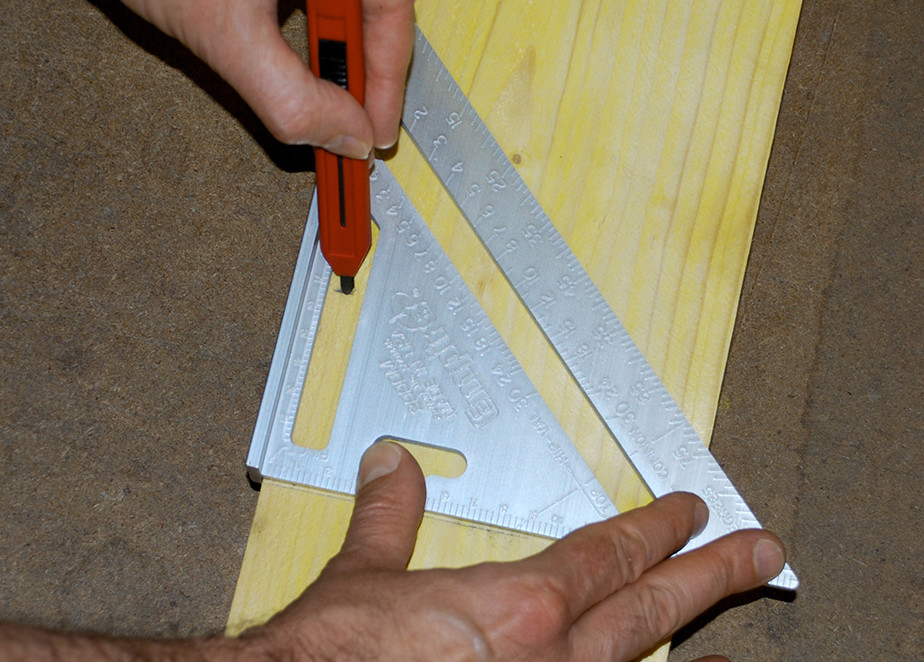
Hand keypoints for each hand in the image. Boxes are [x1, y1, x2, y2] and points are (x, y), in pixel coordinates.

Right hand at [0, 441, 783, 658]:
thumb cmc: (335, 659)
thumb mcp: (364, 578)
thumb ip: (389, 516)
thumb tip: (391, 463)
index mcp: (519, 608)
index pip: (606, 553)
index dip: (654, 528)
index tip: (688, 510)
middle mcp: (549, 659)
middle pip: (649, 606)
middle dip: (709, 573)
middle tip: (757, 551)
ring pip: (638, 660)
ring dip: (693, 639)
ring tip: (741, 623)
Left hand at [38, 0, 414, 157]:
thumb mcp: (224, 25)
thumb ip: (292, 96)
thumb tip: (344, 136)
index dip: (387, 77)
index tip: (377, 129)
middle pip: (374, 1)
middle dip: (362, 73)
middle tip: (355, 131)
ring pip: (347, 0)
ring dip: (338, 60)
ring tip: (332, 109)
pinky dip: (312, 38)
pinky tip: (306, 71)